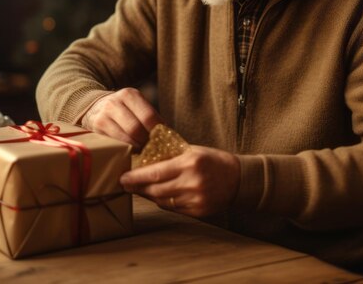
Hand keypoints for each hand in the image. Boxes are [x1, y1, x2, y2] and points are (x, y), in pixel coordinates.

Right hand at [82, 87, 161, 150]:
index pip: (148, 116)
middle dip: (145, 142)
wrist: (95, 106)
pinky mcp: (96, 128)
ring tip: (142, 151)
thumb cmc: (124, 110)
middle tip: (151, 149)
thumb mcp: (136, 106)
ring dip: (136, 148)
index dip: (157, 131)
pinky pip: (114, 144)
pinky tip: (129, 152)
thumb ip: (151, 118)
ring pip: (124, 138)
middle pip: (135, 129)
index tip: (162, 140)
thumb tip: (169, 137)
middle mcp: (114, 103)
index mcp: (130, 95)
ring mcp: (103, 116)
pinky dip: (124, 150)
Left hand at [120, 145, 239, 216]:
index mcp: (189, 163)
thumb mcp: (192, 151)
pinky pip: (174, 209)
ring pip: (163, 201)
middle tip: (126, 184)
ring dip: (149, 195)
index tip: (123, 178)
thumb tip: (144, 162)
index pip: (155, 173)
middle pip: (156, 190)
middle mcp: (192, 182)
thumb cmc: (213, 160)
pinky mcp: (199, 211)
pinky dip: (164, 202)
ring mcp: (196, 199)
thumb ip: (171, 157)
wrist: (239, 178)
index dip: (136, 178)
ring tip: (141, 189)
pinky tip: (159, 196)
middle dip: (138, 188)